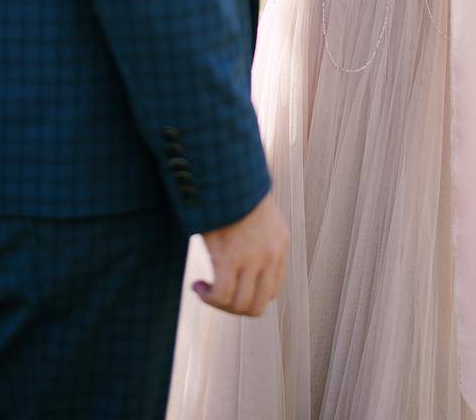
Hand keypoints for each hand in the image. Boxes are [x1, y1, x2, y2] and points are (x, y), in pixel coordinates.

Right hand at [194, 191, 289, 316]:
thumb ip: (255, 237)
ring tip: (202, 288)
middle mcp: (271, 254)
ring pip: (239, 304)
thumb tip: (240, 250)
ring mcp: (253, 258)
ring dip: (218, 304)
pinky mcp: (230, 257)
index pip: (270, 291)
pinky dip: (207, 296)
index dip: (247, 296)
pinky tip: (197, 285)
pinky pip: (221, 295)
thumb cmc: (231, 191)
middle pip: (257, 305)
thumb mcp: (253, 214)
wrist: (224, 168)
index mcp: (279, 245)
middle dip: (232, 308)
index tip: (228, 286)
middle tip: (213, 295)